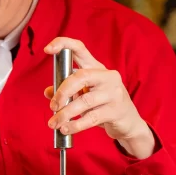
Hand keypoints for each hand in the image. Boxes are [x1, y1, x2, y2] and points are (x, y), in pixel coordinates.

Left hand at [44, 37, 155, 158]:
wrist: (128, 122)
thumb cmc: (102, 105)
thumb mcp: (84, 95)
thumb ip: (66, 91)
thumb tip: (48, 92)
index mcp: (96, 67)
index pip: (80, 49)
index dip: (63, 45)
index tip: (47, 49)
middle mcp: (107, 76)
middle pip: (80, 76)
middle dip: (62, 92)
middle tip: (52, 107)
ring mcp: (113, 92)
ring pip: (84, 101)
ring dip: (65, 114)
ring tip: (54, 123)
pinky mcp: (116, 110)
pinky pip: (91, 117)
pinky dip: (75, 125)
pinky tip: (66, 129)